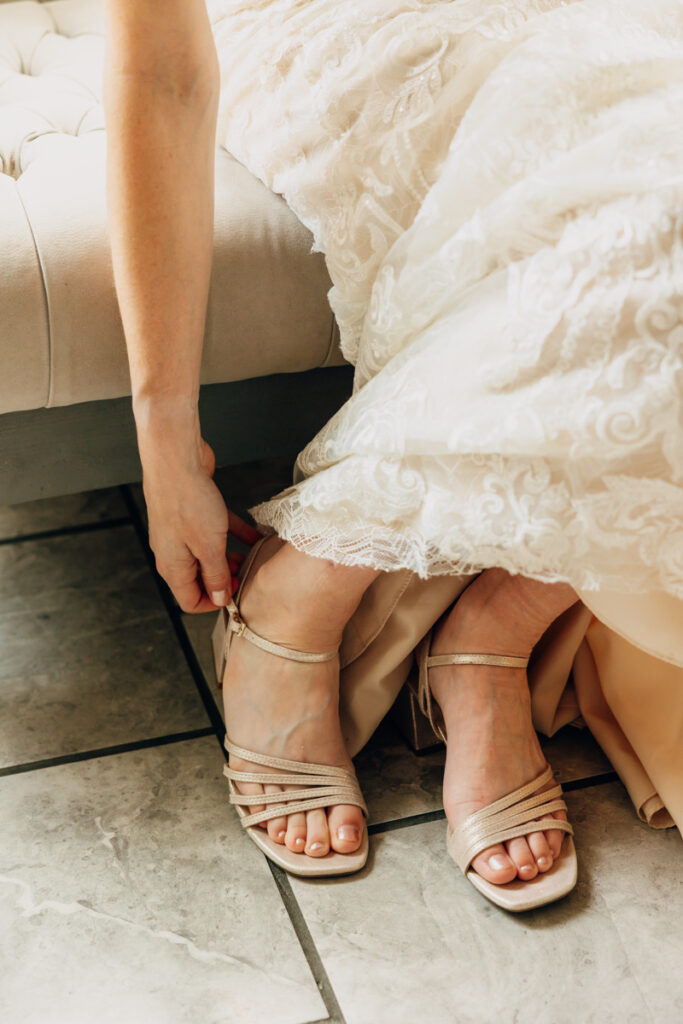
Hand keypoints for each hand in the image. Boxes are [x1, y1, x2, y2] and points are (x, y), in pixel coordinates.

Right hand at [140, 436, 260, 612]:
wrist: (175, 458)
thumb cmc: (187, 500)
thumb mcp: (208, 546)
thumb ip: (216, 575)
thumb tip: (219, 598)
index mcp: (172, 566)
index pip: (189, 600)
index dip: (214, 603)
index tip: (235, 596)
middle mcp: (173, 552)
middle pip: (199, 579)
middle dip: (224, 580)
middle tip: (245, 575)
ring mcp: (182, 532)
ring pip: (208, 555)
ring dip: (229, 558)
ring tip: (250, 557)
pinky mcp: (193, 513)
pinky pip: (215, 531)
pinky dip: (233, 535)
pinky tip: (254, 535)